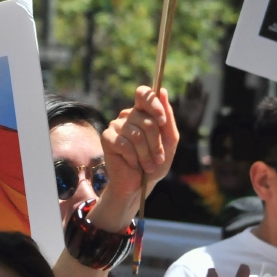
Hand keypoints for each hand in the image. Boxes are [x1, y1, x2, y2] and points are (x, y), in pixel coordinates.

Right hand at [99, 85, 177, 209]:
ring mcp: (116, 126)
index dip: (153, 104)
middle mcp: (127, 115)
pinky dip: (133, 158)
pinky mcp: (107, 138)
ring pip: (136, 134)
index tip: (162, 121)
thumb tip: (163, 91)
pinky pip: (123, 144)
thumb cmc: (155, 162)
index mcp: (143, 112)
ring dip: (146, 154)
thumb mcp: (169, 141)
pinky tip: (133, 164)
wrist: (139, 185)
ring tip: (148, 166)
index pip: (143, 94)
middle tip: (158, 159)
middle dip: (156, 143)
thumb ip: (168, 118)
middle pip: (146, 120)